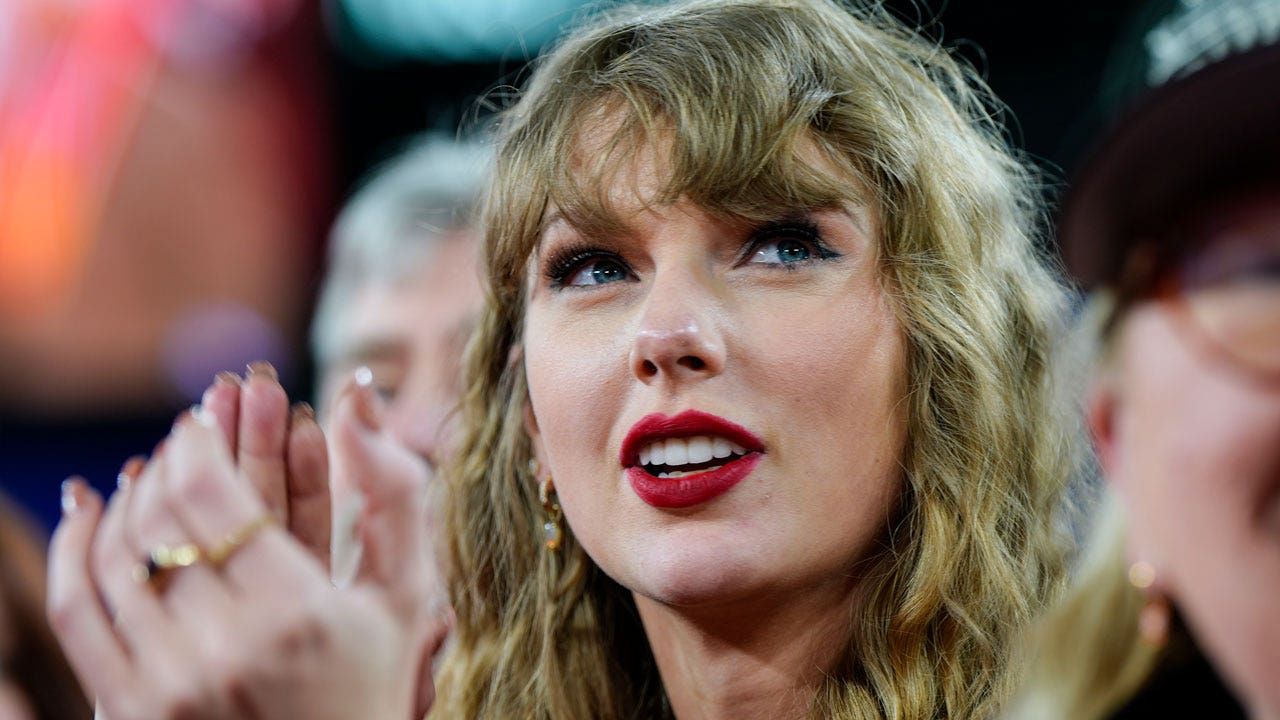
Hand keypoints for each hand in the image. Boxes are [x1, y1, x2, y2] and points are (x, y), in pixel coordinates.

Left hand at [46, 379, 450, 719]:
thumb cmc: (373, 681)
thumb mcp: (406, 593)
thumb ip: (394, 493)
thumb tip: (358, 399)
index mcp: (297, 615)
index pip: (210, 495)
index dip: (201, 441)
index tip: (209, 416)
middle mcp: (224, 649)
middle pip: (158, 517)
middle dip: (170, 456)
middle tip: (186, 433)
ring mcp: (169, 685)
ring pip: (114, 557)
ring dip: (126, 496)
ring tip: (151, 470)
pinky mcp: (132, 708)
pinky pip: (81, 610)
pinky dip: (77, 549)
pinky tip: (91, 512)